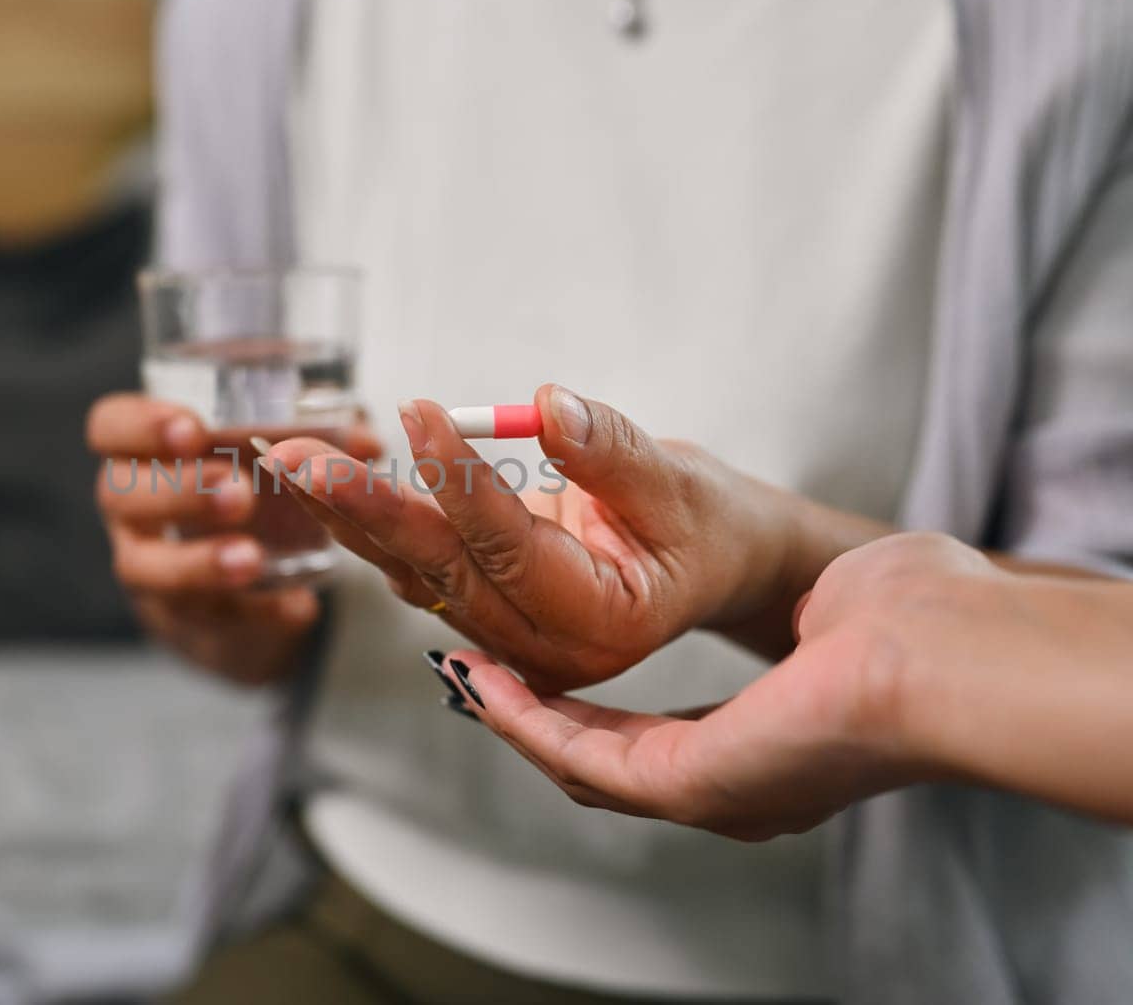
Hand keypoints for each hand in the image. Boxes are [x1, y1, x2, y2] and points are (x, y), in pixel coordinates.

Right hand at [87, 392, 376, 684]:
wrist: (240, 593)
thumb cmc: (248, 497)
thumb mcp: (272, 457)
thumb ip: (314, 437)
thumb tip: (365, 438)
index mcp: (143, 455)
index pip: (110, 428)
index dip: (139, 426)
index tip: (192, 429)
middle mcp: (131, 514)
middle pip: (121, 497)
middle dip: (178, 494)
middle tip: (238, 494)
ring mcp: (150, 572)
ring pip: (147, 569)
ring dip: (199, 563)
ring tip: (251, 561)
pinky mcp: (186, 624)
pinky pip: (209, 622)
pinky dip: (256, 616)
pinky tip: (297, 609)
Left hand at [264, 385, 803, 691]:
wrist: (714, 564)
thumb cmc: (709, 522)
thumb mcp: (680, 480)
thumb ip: (612, 449)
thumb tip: (543, 405)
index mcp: (600, 623)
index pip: (509, 548)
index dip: (459, 480)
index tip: (416, 407)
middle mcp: (542, 648)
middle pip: (438, 571)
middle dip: (363, 510)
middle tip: (296, 457)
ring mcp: (507, 641)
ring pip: (412, 573)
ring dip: (345, 514)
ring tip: (284, 457)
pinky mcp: (482, 615)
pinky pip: (414, 568)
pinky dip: (366, 522)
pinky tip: (315, 479)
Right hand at [439, 533, 999, 839]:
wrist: (941, 646)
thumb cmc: (914, 615)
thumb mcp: (837, 612)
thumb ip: (801, 626)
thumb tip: (803, 619)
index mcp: (767, 752)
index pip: (649, 742)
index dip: (579, 709)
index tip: (530, 663)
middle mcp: (735, 788)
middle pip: (601, 761)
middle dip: (532, 716)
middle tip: (476, 671)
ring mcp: (711, 793)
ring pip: (578, 764)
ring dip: (512, 717)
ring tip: (465, 670)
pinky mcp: (689, 783)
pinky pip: (578, 756)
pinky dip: (524, 720)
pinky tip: (487, 678)